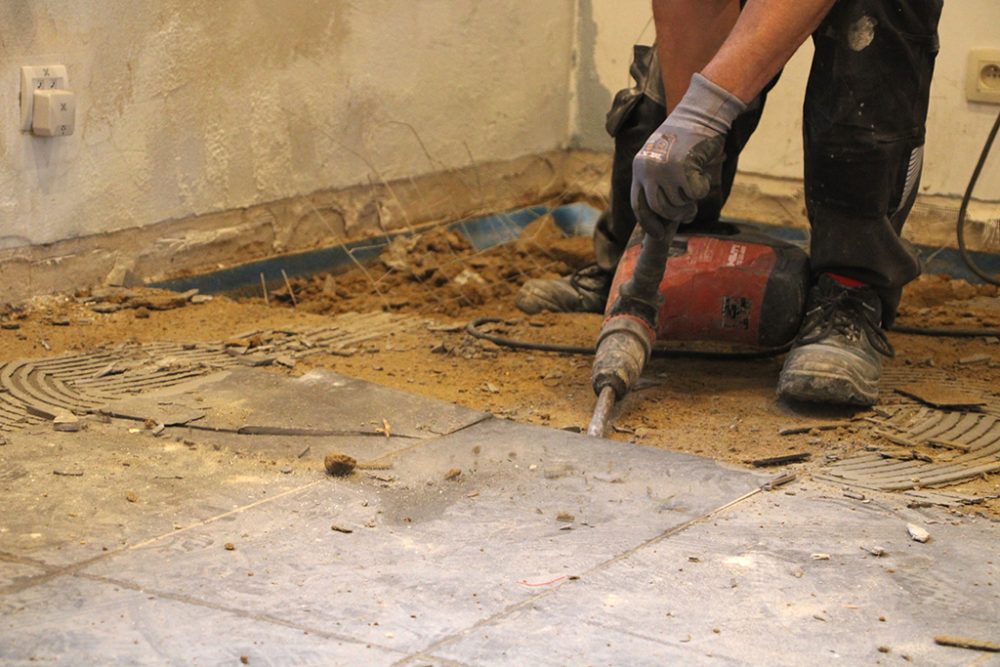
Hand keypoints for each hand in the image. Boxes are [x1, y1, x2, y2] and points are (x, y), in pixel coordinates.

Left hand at [631, 73, 744, 238]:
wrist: (701, 112)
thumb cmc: (686, 135)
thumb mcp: (662, 155)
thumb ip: (658, 180)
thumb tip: (664, 215)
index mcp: (639, 167)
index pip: (638, 203)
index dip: (648, 222)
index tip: (658, 235)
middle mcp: (647, 170)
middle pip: (659, 208)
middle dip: (675, 215)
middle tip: (688, 214)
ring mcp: (664, 170)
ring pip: (678, 203)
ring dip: (690, 200)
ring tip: (695, 184)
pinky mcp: (683, 169)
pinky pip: (695, 194)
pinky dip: (702, 188)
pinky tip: (703, 173)